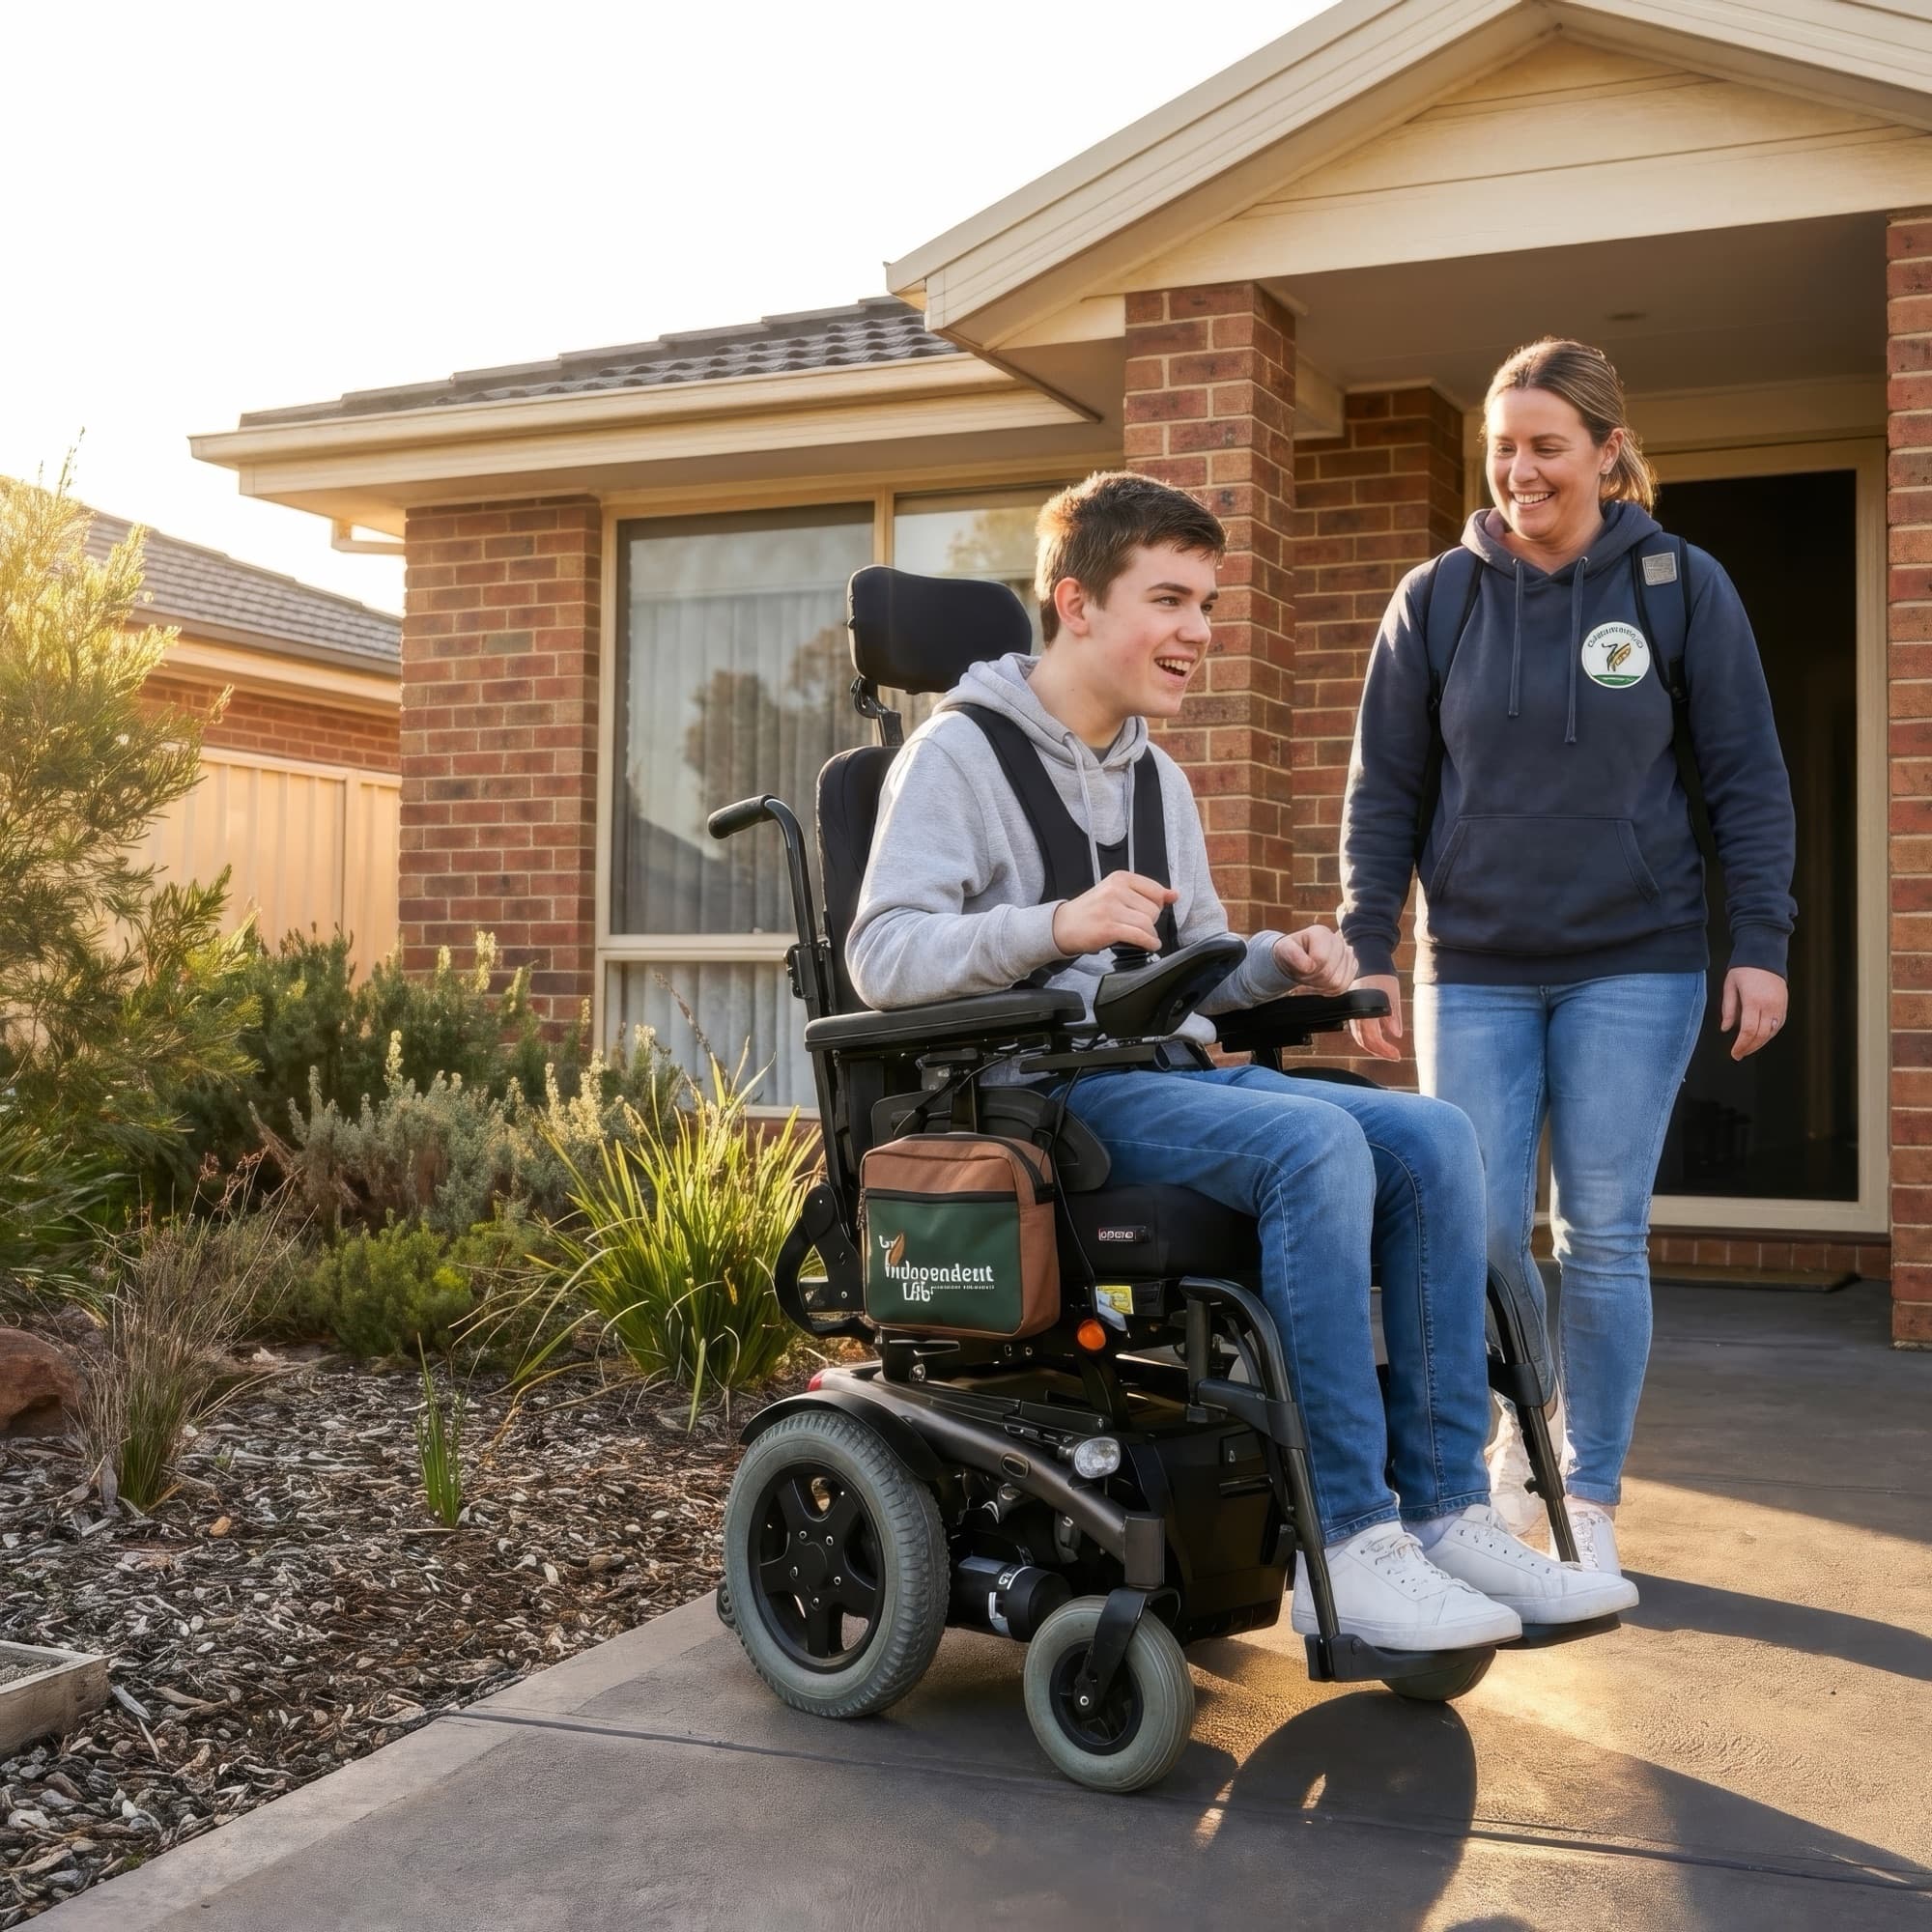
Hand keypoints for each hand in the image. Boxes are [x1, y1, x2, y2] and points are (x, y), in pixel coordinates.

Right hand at [1051, 872, 1177, 956]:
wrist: (1063, 926)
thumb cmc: (1090, 911)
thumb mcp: (1116, 893)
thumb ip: (1145, 893)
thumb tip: (1174, 895)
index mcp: (1119, 878)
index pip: (1156, 890)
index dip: (1157, 905)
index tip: (1150, 913)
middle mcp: (1115, 890)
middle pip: (1153, 909)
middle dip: (1151, 921)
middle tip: (1138, 926)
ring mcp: (1111, 909)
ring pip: (1148, 923)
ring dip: (1150, 935)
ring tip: (1144, 938)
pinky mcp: (1108, 928)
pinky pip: (1140, 936)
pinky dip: (1149, 943)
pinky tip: (1149, 945)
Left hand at [1274, 925, 1355, 996]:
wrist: (1297, 959)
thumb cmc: (1290, 953)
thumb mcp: (1284, 950)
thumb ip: (1292, 954)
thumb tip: (1308, 965)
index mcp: (1321, 933)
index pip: (1321, 959)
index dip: (1308, 969)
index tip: (1300, 967)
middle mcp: (1338, 941)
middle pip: (1329, 973)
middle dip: (1313, 979)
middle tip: (1303, 975)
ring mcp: (1347, 955)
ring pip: (1338, 982)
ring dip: (1320, 986)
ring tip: (1311, 978)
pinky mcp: (1352, 967)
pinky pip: (1344, 986)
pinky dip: (1329, 990)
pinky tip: (1321, 983)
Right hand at [1348, 973, 1404, 1060]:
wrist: (1368, 960)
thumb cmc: (1382, 975)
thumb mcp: (1392, 994)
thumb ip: (1394, 1016)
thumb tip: (1396, 1035)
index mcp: (1365, 1009)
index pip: (1372, 1038)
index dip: (1384, 1050)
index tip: (1396, 1055)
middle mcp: (1355, 1012)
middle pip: (1363, 1041)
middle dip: (1379, 1052)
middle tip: (1394, 1056)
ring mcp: (1352, 1011)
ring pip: (1359, 1037)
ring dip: (1372, 1047)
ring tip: (1387, 1051)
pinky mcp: (1352, 1010)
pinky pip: (1357, 1029)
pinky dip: (1367, 1038)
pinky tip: (1378, 1039)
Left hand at [1721, 966, 1786, 1060]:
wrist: (1765, 955)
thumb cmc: (1744, 970)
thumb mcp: (1730, 987)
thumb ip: (1728, 1009)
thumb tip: (1726, 1029)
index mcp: (1754, 1001)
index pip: (1749, 1031)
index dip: (1742, 1045)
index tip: (1734, 1053)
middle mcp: (1770, 1005)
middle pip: (1761, 1035)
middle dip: (1749, 1048)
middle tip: (1738, 1055)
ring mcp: (1780, 1006)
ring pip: (1771, 1033)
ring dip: (1759, 1043)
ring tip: (1746, 1048)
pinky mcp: (1784, 1006)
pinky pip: (1778, 1026)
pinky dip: (1768, 1035)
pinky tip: (1759, 1038)